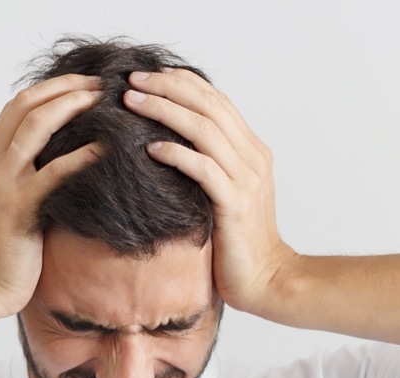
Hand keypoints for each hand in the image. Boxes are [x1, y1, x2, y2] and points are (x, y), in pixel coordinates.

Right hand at [0, 74, 102, 316]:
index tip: (82, 84)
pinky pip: (54, 172)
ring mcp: (2, 184)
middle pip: (25, 105)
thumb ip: (24, 178)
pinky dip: (81, 155)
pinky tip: (105, 149)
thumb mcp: (6, 203)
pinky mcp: (19, 208)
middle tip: (99, 83)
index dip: (51, 89)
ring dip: (71, 106)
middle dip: (64, 87)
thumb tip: (61, 160)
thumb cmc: (1, 252)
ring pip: (36, 126)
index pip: (16, 107)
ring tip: (102, 101)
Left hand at [123, 69, 297, 316]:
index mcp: (252, 151)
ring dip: (165, 110)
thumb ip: (210, 167)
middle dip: (168, 87)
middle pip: (209, 105)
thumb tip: (171, 146)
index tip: (151, 74)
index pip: (217, 101)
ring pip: (204, 129)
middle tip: (132, 79)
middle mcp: (253, 158)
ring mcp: (247, 180)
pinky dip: (176, 153)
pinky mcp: (235, 204)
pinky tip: (150, 147)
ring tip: (132, 102)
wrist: (267, 280)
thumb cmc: (239, 243)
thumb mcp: (226, 195)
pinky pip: (203, 168)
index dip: (183, 82)